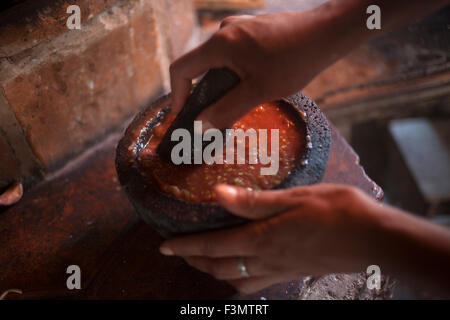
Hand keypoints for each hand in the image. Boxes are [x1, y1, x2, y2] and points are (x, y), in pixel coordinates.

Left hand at [160, 183, 389, 293]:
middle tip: (179, 252)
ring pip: (236, 280)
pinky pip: (257, 284)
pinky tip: (241, 271)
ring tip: (203, 260)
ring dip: (214, 272)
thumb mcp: (295, 197)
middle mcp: (267, 259)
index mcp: (264, 238)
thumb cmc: (338, 212)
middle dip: (194, 261)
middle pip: (219, 268)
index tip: (164, 247)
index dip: (185, 247)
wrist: (375, 239)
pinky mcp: (293, 272)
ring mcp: (280, 270)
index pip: (213, 247)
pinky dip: (239, 281)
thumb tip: (219, 193)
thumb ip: (255, 200)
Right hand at [169, 7, 370, 127]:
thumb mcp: (259, 91)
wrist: (326, 33)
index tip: (184, 115)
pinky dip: (233, 71)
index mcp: (220, 43)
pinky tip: (253, 82)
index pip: (181, 69)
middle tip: (212, 115)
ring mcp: (238, 27)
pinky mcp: (251, 29)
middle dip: (202, 92)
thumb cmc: (295, 60)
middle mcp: (224, 31)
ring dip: (221, 82)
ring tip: (240, 100)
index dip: (177, 94)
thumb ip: (227, 109)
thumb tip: (202, 126)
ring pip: (217, 60)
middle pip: (199, 65)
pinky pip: (232, 53)